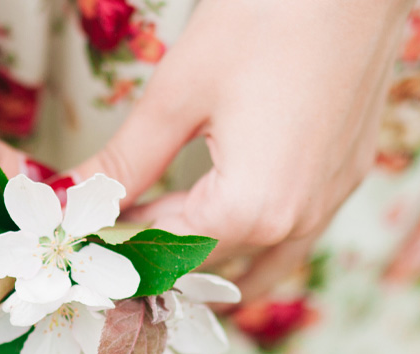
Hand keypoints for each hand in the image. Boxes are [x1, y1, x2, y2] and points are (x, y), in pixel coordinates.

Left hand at [69, 0, 411, 301]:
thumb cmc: (269, 19)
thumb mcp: (178, 95)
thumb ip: (125, 161)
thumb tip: (73, 194)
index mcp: (252, 208)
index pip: (165, 251)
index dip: (116, 246)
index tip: (82, 237)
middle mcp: (298, 219)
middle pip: (210, 263)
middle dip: (156, 252)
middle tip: (110, 230)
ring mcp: (330, 200)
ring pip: (259, 263)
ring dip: (208, 264)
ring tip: (161, 249)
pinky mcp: (346, 175)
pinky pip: (293, 235)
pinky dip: (252, 243)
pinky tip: (226, 226)